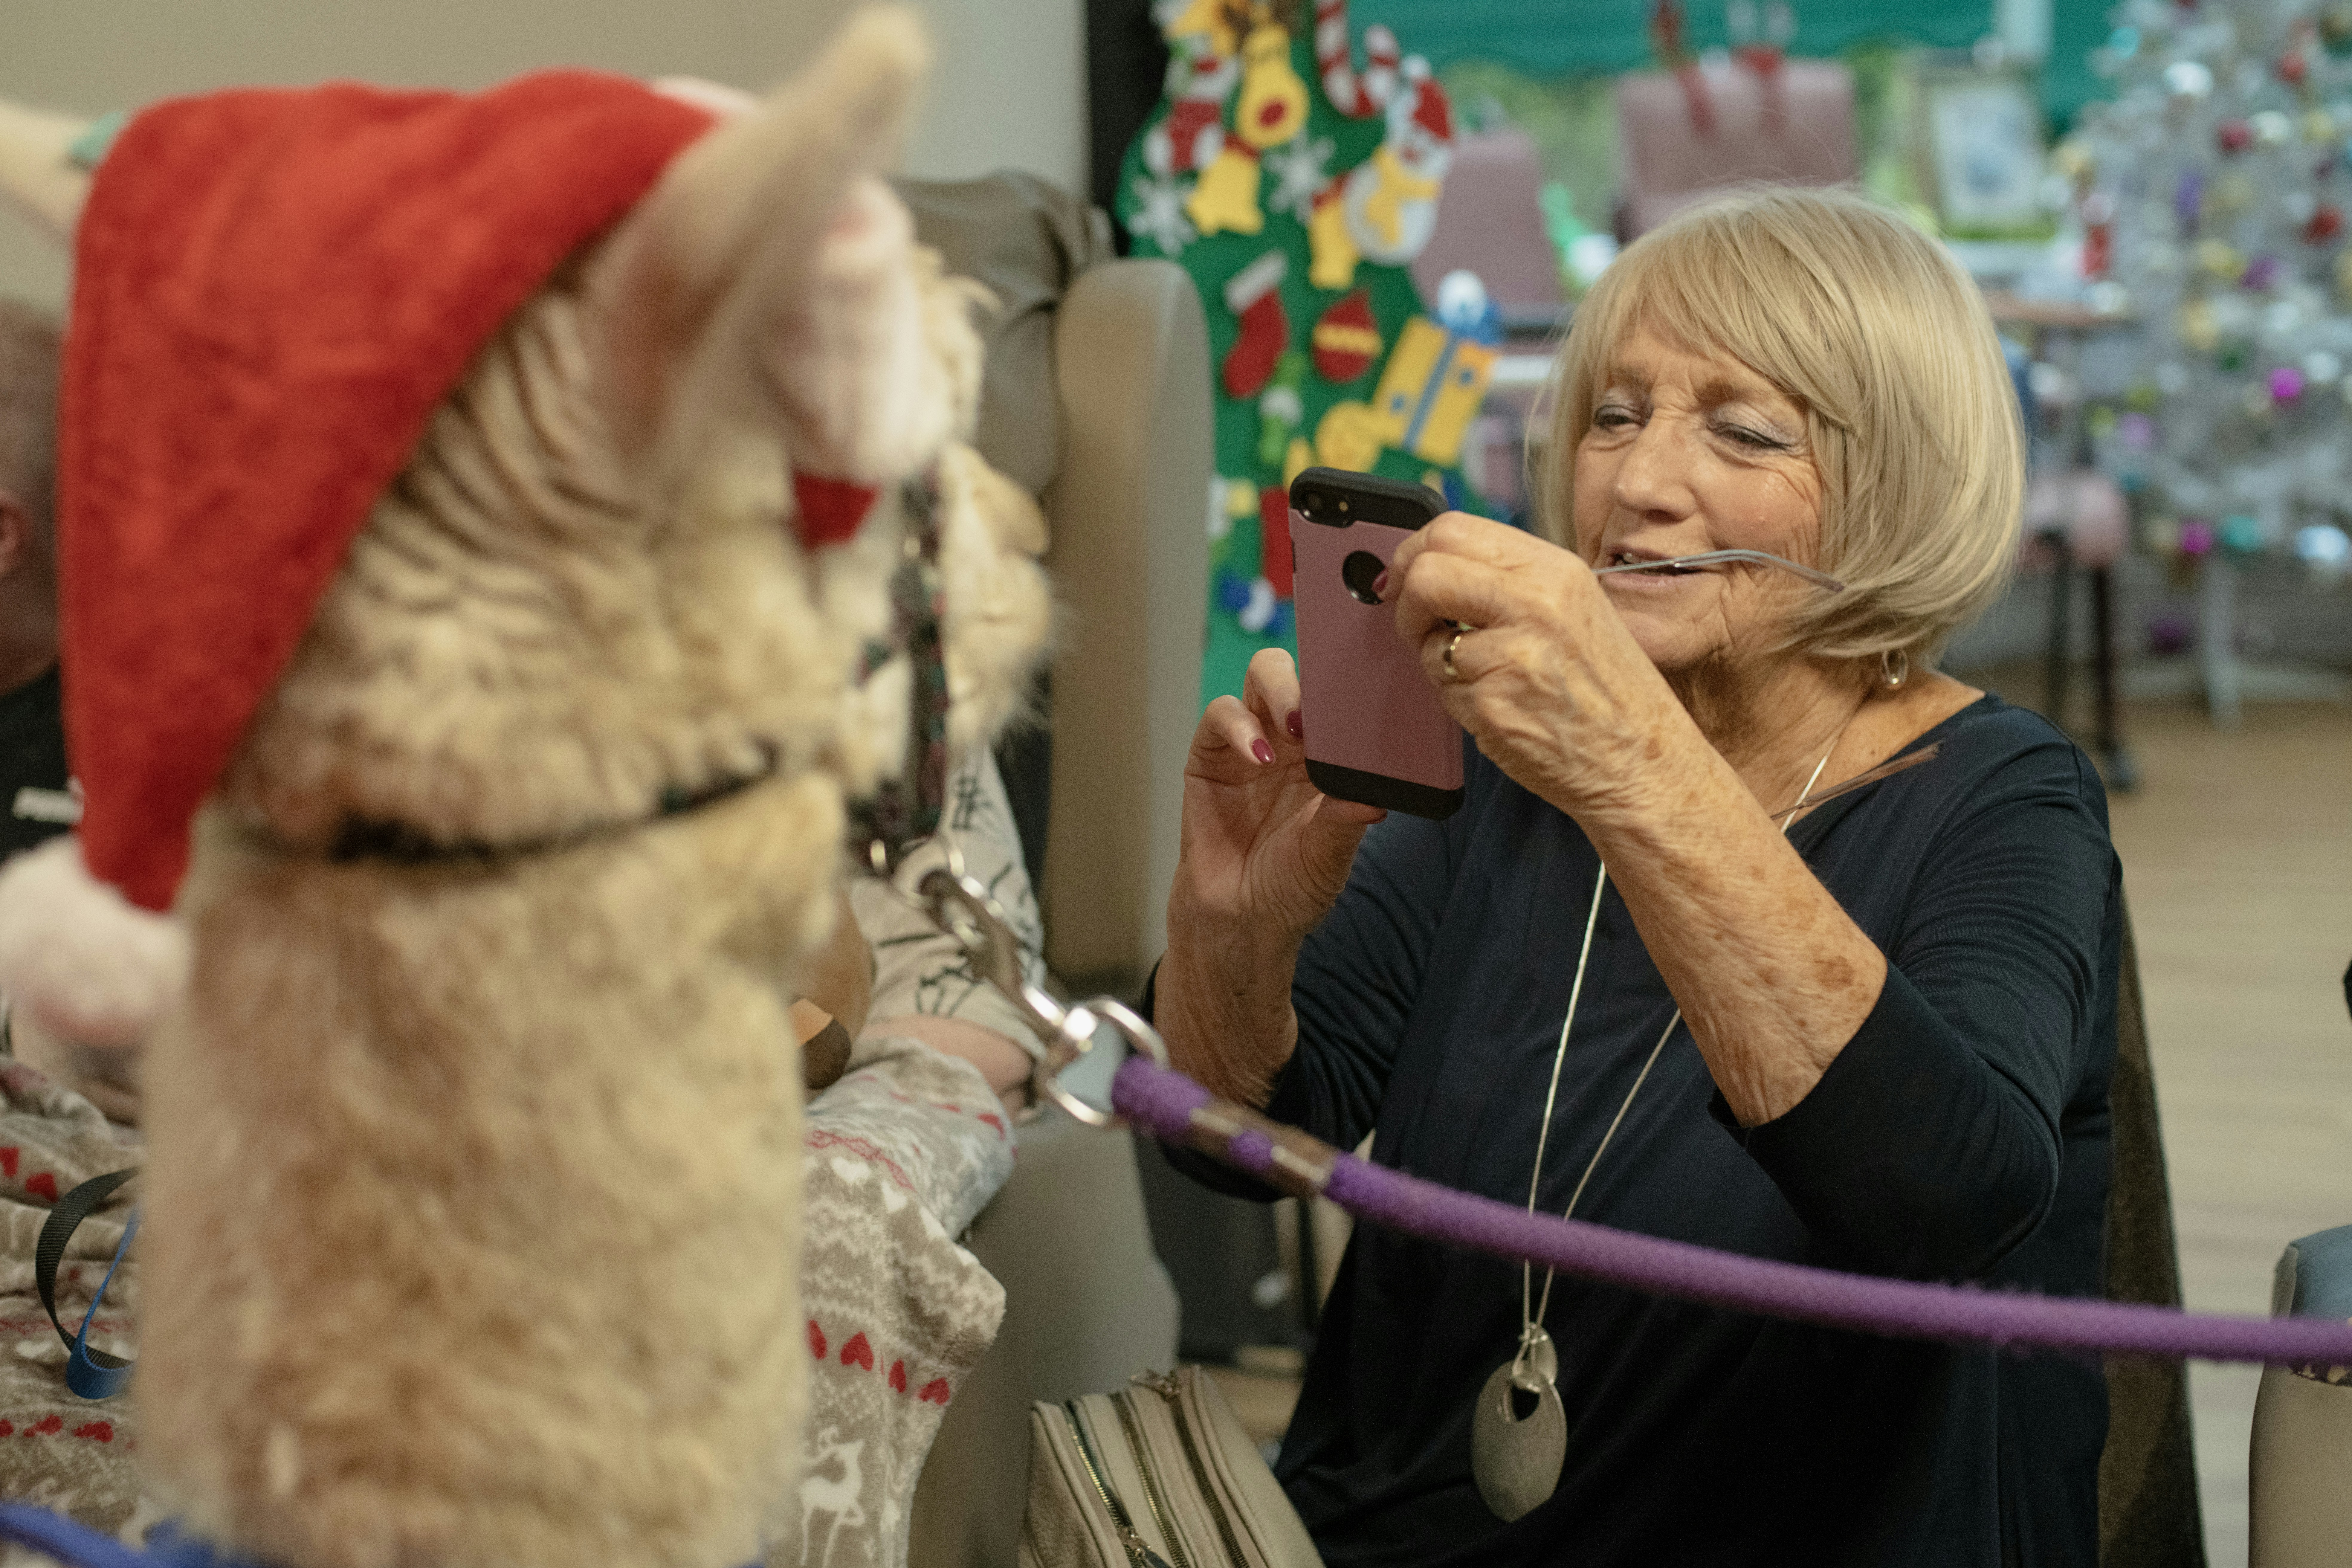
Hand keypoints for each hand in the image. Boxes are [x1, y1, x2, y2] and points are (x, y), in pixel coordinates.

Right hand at [1175, 647, 1384, 947]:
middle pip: (1304, 674)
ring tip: (1295, 726)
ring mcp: (1251, 744)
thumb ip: (1345, 823)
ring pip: (1262, 678)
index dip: (1354, 690)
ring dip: (1280, 690)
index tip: (1367, 696)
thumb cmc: (1290, 889)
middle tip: (1324, 707)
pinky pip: (1221, 717)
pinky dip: (1239, 726)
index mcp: (1332, 760)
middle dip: (1315, 676)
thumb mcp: (1327, 858)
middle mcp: (1294, 744)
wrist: (1238, 922)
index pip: (1345, 703)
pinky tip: (1258, 755)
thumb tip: (1377, 798)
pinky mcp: (1210, 755)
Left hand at [1386, 513, 1692, 822]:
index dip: (1413, 553)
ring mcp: (1512, 656)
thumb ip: (1509, 581)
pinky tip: (1501, 708)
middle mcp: (1535, 604)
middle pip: (1427, 574)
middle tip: (1418, 624)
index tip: (1405, 576)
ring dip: (1440, 662)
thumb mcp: (1574, 609)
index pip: (1453, 529)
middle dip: (1406, 601)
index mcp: (1554, 571)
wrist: (1643, 761)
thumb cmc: (1608, 690)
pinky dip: (1459, 701)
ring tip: (1488, 678)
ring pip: (1428, 641)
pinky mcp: (1493, 706)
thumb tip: (1436, 565)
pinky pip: (1444, 692)